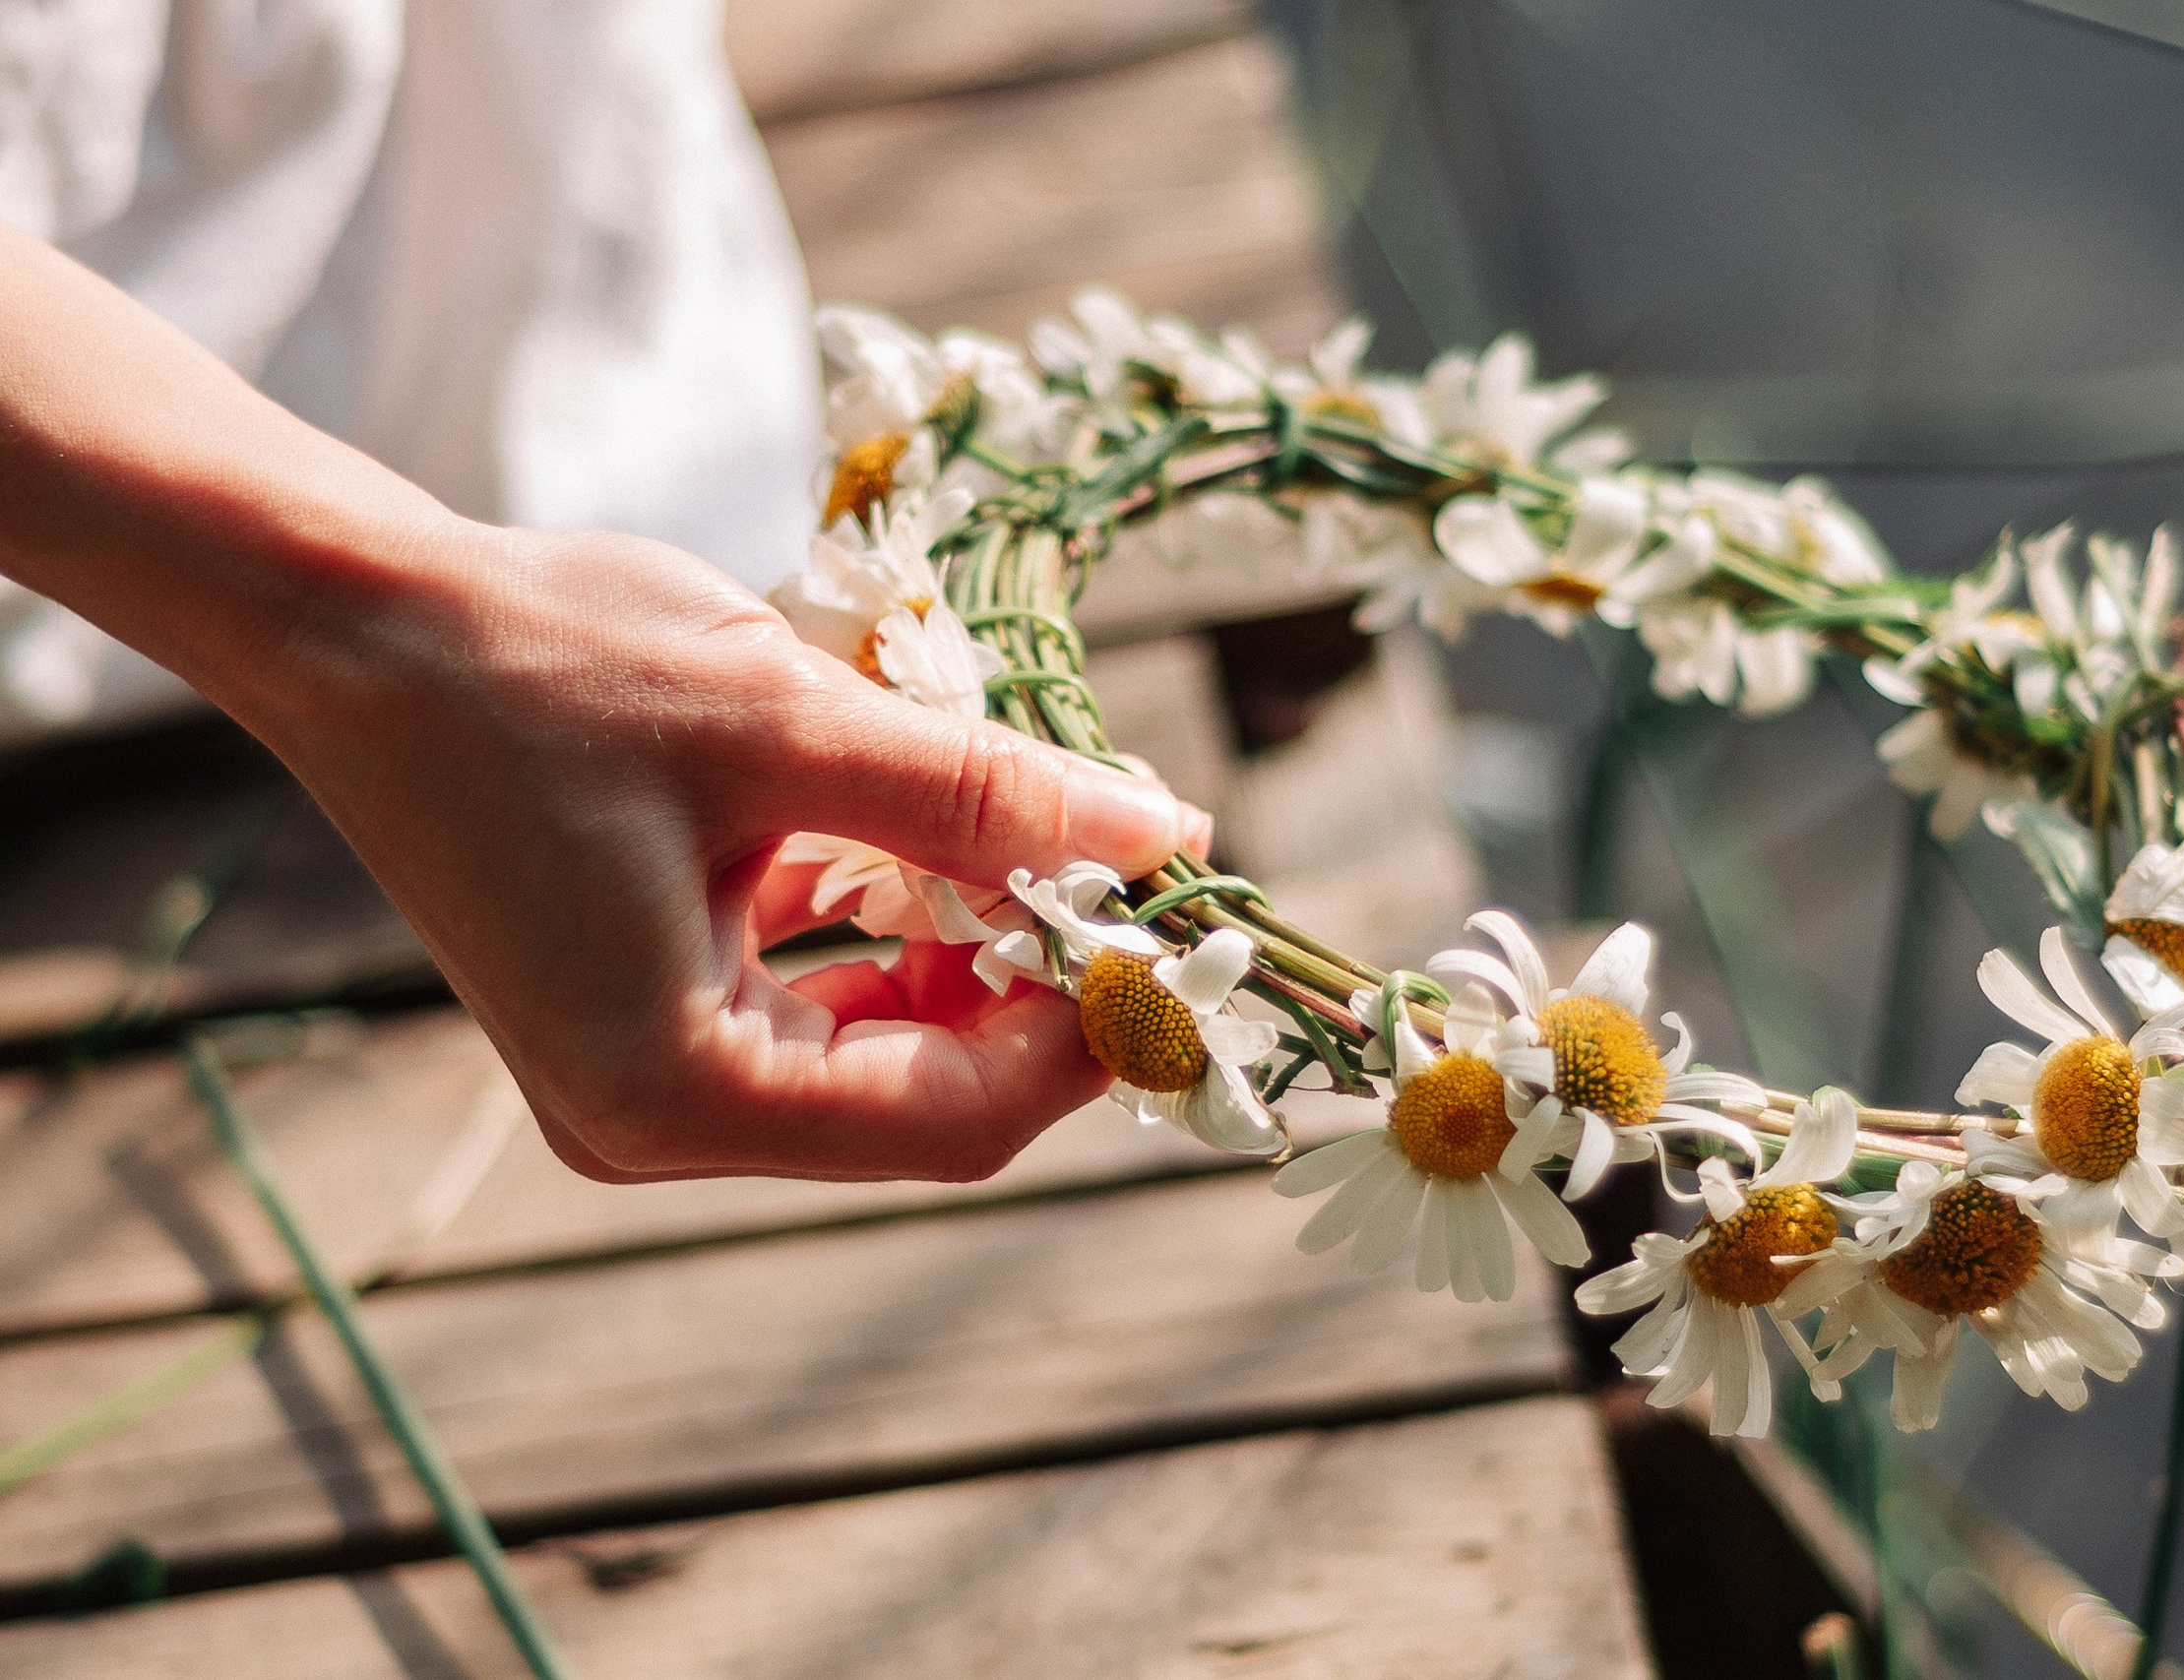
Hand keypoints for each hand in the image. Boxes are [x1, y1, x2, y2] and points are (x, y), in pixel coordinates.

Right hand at [256, 523, 1205, 1183]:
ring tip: (1031, 828)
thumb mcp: (789, 720)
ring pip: (879, 1045)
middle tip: (1123, 866)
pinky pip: (812, 994)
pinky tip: (927, 830)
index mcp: (673, 1088)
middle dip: (1035, 986)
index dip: (1084, 1031)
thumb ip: (987, 791)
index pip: (949, 1117)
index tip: (1175, 926)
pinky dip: (889, 922)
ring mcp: (641, 1068)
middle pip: (921, 1095)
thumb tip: (1168, 837)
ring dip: (970, 946)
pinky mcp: (642, 1001)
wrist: (354, 620)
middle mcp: (653, 1116)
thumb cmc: (545, 662)